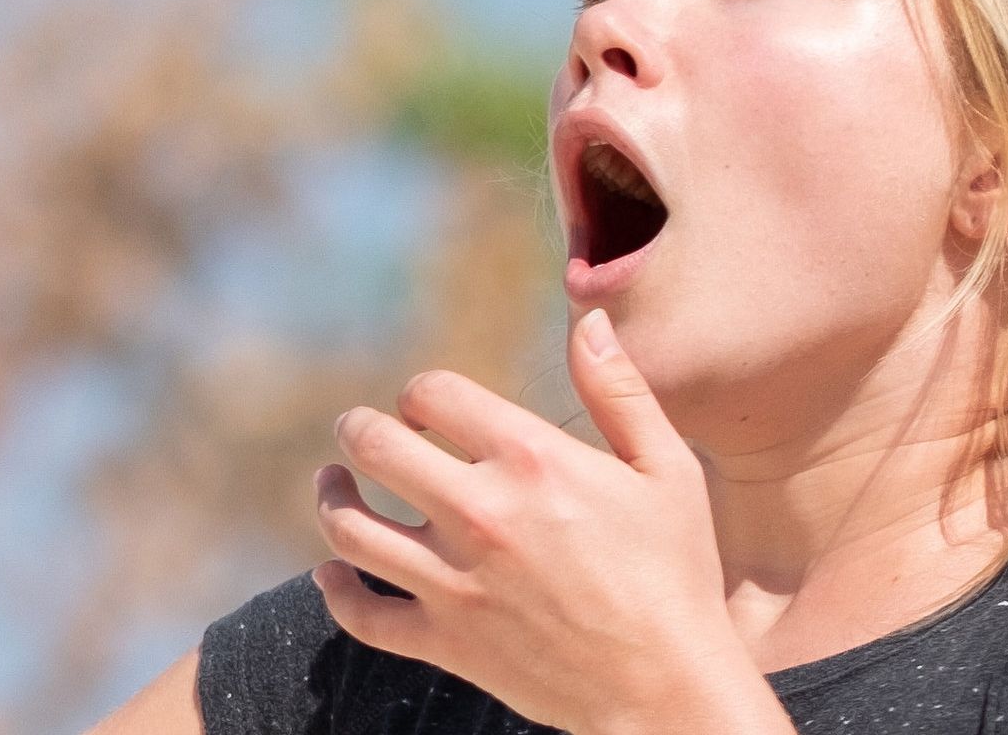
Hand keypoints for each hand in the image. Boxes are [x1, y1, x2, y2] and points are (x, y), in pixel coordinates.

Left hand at [311, 308, 754, 732]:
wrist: (667, 687)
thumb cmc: (677, 573)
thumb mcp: (665, 469)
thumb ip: (620, 390)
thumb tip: (587, 319)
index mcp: (531, 460)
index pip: (435, 394)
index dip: (422, 393)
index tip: (427, 407)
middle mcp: (480, 513)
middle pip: (374, 447)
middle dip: (357, 429)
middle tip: (357, 430)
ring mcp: (453, 581)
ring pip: (350, 526)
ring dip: (330, 496)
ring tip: (332, 484)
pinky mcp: (444, 642)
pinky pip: (361, 614)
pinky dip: (335, 589)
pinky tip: (333, 570)